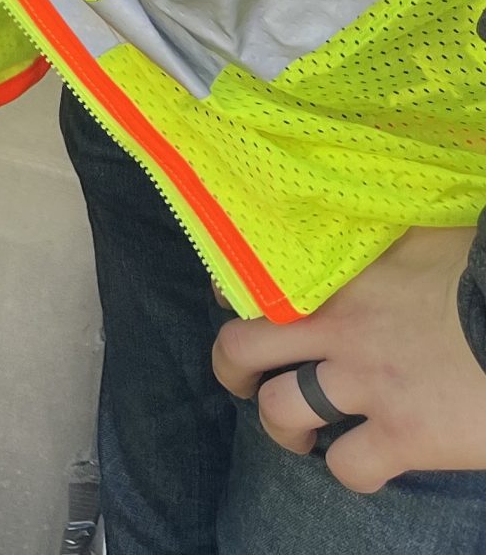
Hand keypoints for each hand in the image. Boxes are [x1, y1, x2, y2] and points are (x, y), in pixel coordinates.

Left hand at [214, 224, 485, 490]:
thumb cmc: (483, 272)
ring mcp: (366, 384)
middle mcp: (337, 328)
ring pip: (279, 412)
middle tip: (246, 381)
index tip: (235, 307)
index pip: (250, 280)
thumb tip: (365, 223)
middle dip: (234, 370)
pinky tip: (367, 463)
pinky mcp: (406, 436)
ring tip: (301, 434)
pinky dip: (352, 471)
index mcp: (337, 275)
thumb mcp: (420, 234)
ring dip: (283, 429)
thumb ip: (379, 238)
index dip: (233, 296)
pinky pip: (351, 467)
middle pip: (240, 348)